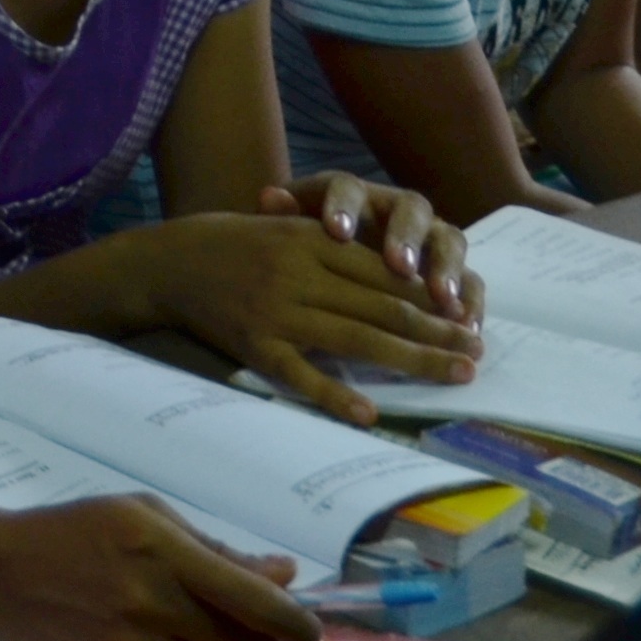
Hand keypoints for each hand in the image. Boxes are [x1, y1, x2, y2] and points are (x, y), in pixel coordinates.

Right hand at [0, 497, 312, 640]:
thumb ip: (214, 547)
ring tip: (178, 639)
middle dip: (251, 637)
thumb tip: (284, 575)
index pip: (258, 600)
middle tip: (223, 623)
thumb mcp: (141, 517)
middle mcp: (151, 601)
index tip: (306, 630)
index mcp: (161, 549)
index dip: (297, 622)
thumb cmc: (71, 533)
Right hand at [115, 198, 478, 419]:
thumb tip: (400, 279)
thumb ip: (333, 248)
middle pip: (383, 308)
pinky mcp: (253, 345)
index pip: (386, 272)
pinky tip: (370, 413)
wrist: (163, 262)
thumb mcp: (282, 227)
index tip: (469, 316)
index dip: (432, 296)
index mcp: (310, 239)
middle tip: (477, 352)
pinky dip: (336, 395)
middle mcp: (298, 273)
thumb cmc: (228, 242)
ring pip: (357, 340)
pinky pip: (301, 375)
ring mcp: (275, 311)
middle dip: (438, 332)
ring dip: (413, 361)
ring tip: (455, 375)